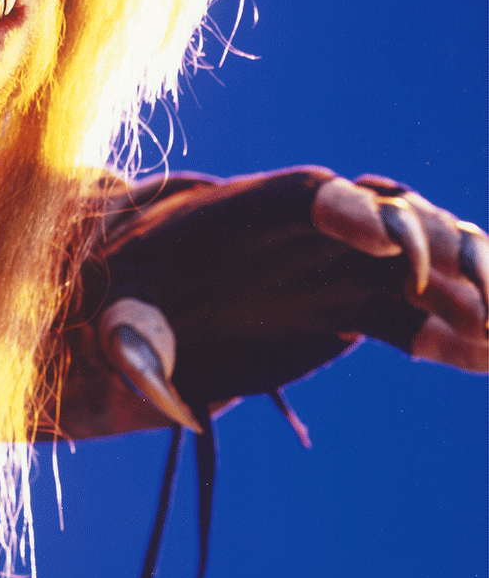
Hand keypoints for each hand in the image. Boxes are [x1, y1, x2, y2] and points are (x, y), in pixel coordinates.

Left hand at [53, 169, 486, 438]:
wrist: (166, 289)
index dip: (352, 211)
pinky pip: (422, 321)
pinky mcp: (359, 309)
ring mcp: (344, 268)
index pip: (312, 196)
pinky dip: (461, 338)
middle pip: (392, 219)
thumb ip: (133, 333)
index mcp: (258, 211)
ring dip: (473, 286)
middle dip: (438, 246)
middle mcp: (315, 230)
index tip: (386, 241)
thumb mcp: (124, 302)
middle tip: (475, 287)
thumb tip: (144, 381)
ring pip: (426, 267)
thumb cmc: (141, 280)